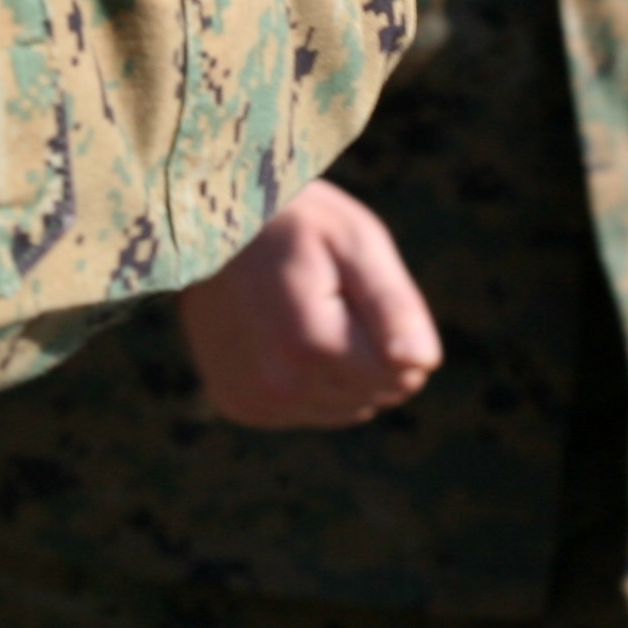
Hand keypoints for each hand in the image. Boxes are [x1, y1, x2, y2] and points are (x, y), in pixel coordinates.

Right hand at [174, 178, 440, 426]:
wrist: (204, 218)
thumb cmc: (292, 220)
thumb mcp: (355, 240)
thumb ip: (395, 306)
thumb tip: (422, 364)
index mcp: (311, 345)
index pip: (404, 373)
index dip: (394, 328)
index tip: (356, 285)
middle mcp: (278, 387)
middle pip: (376, 394)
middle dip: (369, 349)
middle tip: (327, 293)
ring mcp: (254, 401)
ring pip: (345, 407)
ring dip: (339, 367)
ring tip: (302, 311)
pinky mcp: (238, 404)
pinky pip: (308, 409)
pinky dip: (307, 377)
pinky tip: (281, 333)